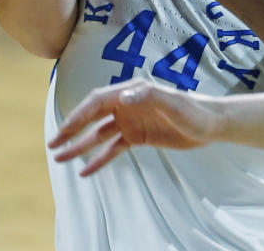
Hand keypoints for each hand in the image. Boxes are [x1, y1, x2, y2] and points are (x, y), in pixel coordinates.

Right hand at [47, 78, 220, 175]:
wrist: (210, 124)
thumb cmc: (193, 110)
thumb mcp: (172, 102)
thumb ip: (147, 97)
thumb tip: (122, 96)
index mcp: (130, 91)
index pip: (97, 102)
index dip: (79, 115)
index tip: (64, 129)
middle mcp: (126, 104)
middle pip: (92, 117)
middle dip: (72, 130)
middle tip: (53, 144)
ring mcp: (130, 121)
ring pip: (98, 134)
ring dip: (80, 145)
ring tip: (61, 159)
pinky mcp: (137, 136)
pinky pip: (113, 149)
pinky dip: (99, 159)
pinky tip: (85, 171)